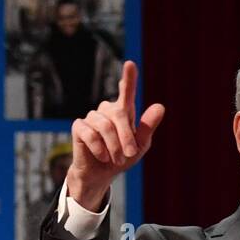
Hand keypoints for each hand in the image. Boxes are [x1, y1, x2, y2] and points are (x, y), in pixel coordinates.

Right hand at [67, 60, 164, 210]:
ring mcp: (91, 117)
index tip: (130, 64)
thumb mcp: (139, 146)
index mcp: (123, 112)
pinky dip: (100, 149)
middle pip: (119, 113)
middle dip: (126, 136)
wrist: (101, 174)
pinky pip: (91, 134)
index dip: (128, 78)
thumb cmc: (121, 158)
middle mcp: (106, 110)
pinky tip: (102, 157)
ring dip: (114, 146)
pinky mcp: (78, 127)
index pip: (127, 92)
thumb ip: (147, 127)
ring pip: (105, 126)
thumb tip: (160, 106)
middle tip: (129, 154)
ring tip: (116, 159)